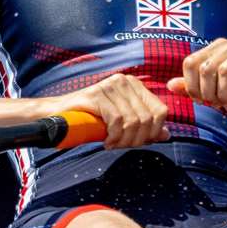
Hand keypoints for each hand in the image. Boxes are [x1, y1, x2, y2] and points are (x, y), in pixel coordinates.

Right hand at [46, 73, 168, 148]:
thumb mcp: (122, 124)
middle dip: (137, 139)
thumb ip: (145, 128)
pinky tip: (105, 141)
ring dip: (124, 140)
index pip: (160, 110)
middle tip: (122, 146)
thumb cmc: (91, 120)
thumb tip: (167, 135)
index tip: (138, 143)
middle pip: (148, 118)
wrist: (59, 115)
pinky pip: (116, 121)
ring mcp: (111, 85)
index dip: (154, 132)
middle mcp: (125, 81)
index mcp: (135, 86)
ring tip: (113, 144)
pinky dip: (113, 136)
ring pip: (133, 121)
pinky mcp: (98, 93)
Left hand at [168, 38, 226, 110]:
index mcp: (216, 47)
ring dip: (225, 93)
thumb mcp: (216, 89)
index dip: (192, 85)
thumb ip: (194, 86)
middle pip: (206, 68)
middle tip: (217, 105)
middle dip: (209, 92)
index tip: (201, 100)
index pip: (191, 62)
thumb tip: (170, 85)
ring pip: (225, 70)